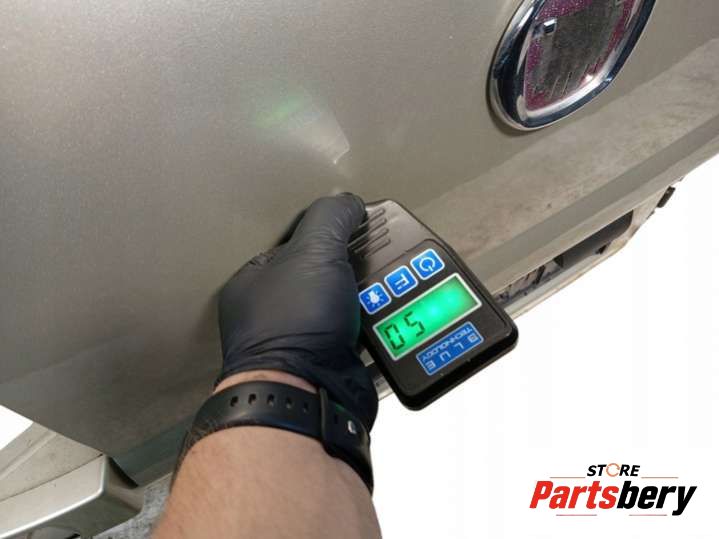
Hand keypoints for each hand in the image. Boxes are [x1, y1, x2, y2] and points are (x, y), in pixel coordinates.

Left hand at [217, 194, 377, 429]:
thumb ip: (331, 219)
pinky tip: (392, 312)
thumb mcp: (313, 252)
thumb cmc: (295, 321)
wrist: (309, 394)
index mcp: (256, 280)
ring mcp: (303, 339)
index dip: (326, 230)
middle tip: (380, 258)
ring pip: (344, 305)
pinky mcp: (331, 362)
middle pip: (323, 274)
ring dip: (369, 296)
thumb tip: (349, 202)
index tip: (356, 225)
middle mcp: (275, 311)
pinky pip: (359, 333)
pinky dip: (376, 324)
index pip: (294, 242)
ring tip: (394, 283)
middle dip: (354, 267)